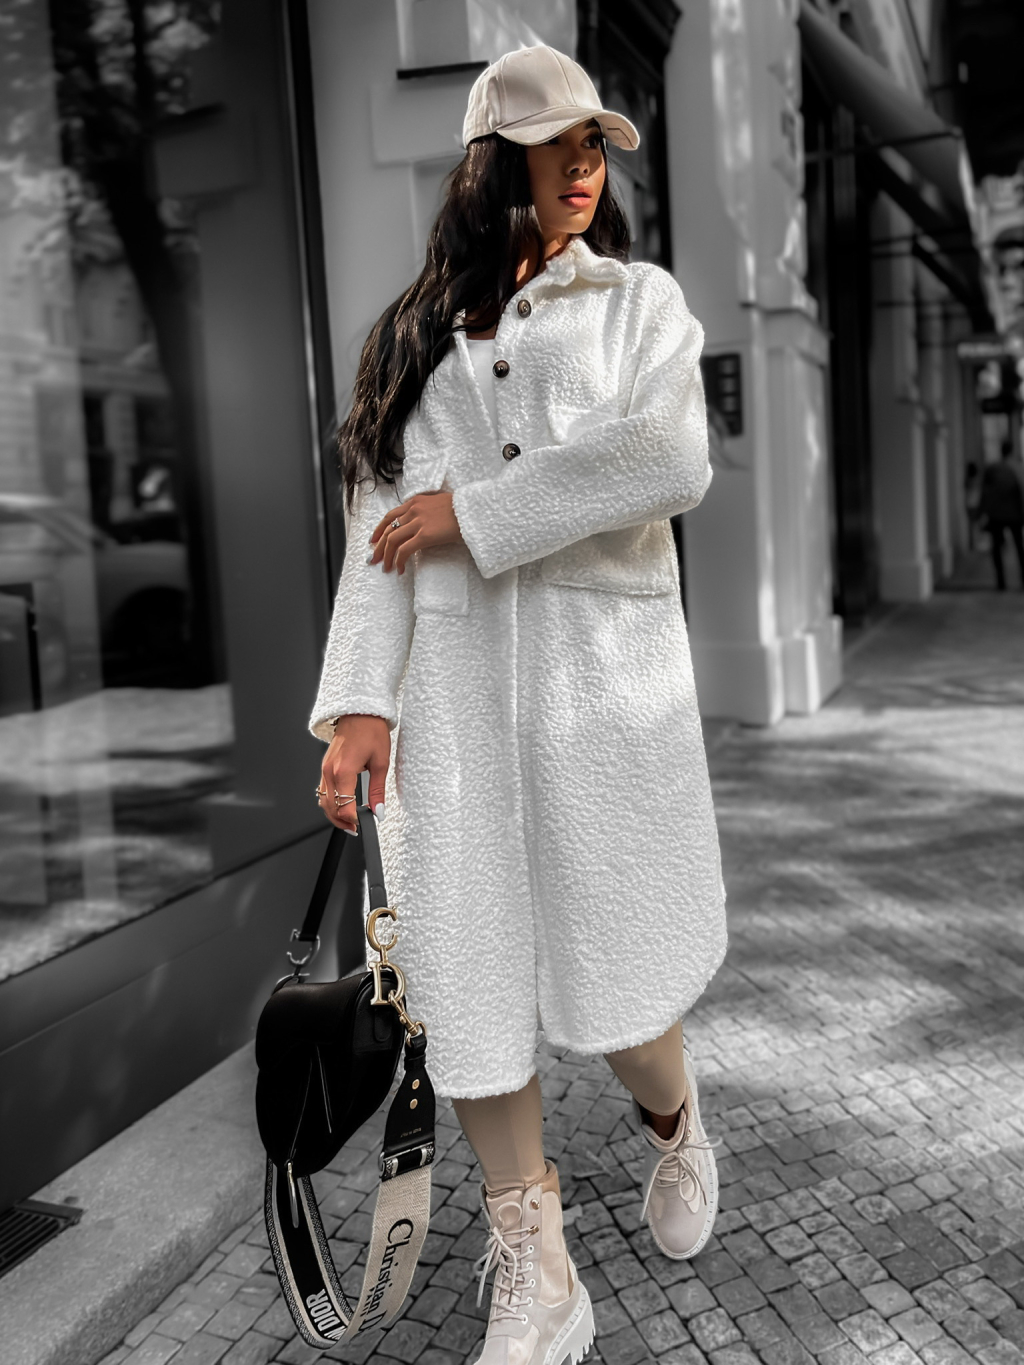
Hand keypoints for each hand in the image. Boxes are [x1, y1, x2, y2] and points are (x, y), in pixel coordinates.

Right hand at [318, 714, 390, 832]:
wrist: (360, 712)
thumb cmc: (371, 731)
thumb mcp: (381, 763)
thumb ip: (377, 790)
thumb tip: (378, 810)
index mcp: (344, 771)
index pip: (343, 806)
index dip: (352, 820)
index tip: (362, 825)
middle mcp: (330, 771)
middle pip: (329, 807)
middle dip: (341, 821)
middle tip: (355, 828)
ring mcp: (325, 768)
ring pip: (323, 800)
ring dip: (334, 813)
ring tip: (349, 820)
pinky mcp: (325, 765)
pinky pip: (323, 789)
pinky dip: (331, 801)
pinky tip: (342, 804)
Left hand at [369, 490, 462, 573]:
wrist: (473, 510)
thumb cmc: (462, 509)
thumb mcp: (439, 504)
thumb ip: (426, 511)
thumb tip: (421, 524)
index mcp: (415, 502)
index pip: (390, 516)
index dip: (379, 529)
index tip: (374, 541)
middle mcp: (413, 510)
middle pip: (388, 529)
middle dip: (378, 546)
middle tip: (374, 559)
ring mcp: (418, 523)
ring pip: (392, 540)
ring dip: (386, 556)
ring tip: (386, 568)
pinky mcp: (425, 536)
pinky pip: (405, 550)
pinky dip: (399, 561)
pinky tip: (399, 569)